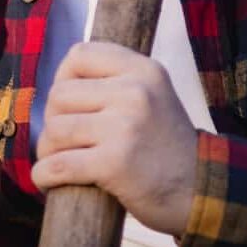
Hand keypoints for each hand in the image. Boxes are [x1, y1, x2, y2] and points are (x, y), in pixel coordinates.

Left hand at [31, 41, 197, 235]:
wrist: (201, 191)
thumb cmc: (166, 147)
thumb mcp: (153, 97)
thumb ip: (115, 83)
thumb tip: (56, 88)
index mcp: (144, 70)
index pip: (80, 55)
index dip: (62, 78)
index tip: (68, 104)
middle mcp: (135, 92)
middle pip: (59, 95)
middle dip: (53, 121)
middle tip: (65, 141)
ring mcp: (125, 127)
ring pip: (55, 130)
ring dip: (48, 151)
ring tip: (60, 161)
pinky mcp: (114, 163)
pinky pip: (58, 165)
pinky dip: (44, 176)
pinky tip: (49, 181)